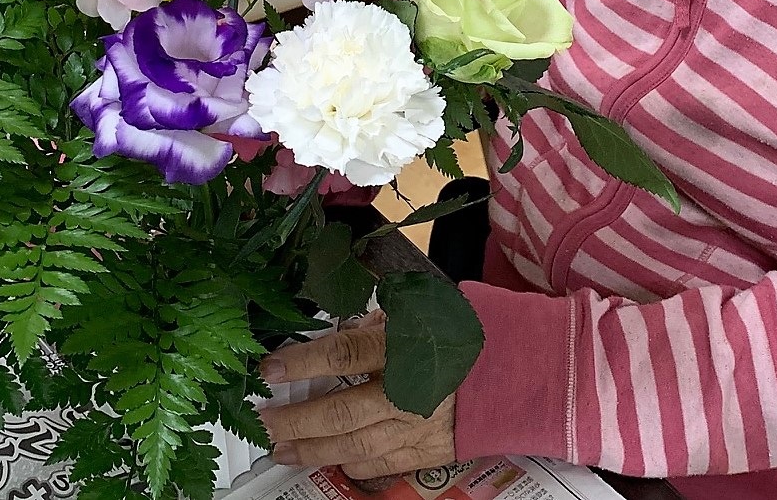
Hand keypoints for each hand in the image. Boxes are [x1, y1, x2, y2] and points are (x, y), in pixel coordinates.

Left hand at [261, 316, 457, 480]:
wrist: (513, 370)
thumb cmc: (461, 336)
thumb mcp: (419, 313)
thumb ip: (376, 323)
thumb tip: (339, 331)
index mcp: (405, 347)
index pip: (343, 355)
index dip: (302, 363)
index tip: (269, 368)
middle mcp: (409, 391)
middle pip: (342, 410)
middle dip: (296, 419)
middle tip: (264, 422)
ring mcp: (419, 426)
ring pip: (356, 445)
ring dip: (314, 449)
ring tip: (283, 449)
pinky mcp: (429, 451)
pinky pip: (384, 464)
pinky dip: (354, 464)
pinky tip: (332, 460)